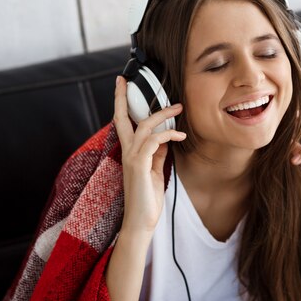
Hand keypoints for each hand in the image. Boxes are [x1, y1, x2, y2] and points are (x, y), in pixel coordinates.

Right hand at [113, 76, 186, 231]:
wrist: (142, 221)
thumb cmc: (148, 198)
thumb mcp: (155, 170)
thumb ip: (157, 153)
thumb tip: (165, 137)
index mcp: (130, 153)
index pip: (122, 123)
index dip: (120, 103)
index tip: (121, 85)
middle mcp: (127, 152)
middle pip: (120, 118)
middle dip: (121, 97)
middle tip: (125, 79)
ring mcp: (131, 158)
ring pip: (143, 126)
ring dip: (162, 114)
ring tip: (178, 108)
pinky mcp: (139, 165)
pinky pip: (153, 141)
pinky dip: (168, 134)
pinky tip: (180, 136)